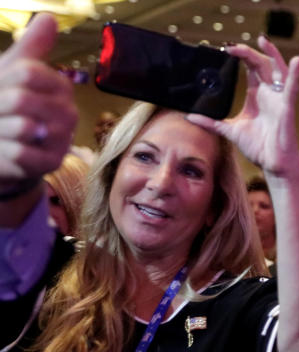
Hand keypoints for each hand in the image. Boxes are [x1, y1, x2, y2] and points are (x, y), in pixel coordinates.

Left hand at [0, 13, 76, 187]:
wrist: (2, 146)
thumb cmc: (5, 106)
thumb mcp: (12, 72)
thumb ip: (32, 47)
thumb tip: (49, 18)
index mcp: (60, 86)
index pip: (27, 72)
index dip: (4, 79)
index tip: (1, 85)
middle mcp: (67, 113)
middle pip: (21, 99)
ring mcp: (61, 140)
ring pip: (22, 127)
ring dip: (0, 130)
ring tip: (2, 132)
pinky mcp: (51, 164)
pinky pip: (21, 153)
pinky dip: (4, 152)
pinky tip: (5, 149)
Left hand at [187, 37, 298, 176]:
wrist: (272, 164)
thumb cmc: (258, 147)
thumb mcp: (230, 131)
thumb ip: (211, 122)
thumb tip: (190, 117)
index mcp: (257, 95)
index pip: (250, 67)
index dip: (240, 55)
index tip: (226, 49)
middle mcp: (269, 93)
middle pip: (262, 64)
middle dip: (248, 52)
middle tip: (232, 46)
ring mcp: (279, 99)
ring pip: (278, 70)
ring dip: (273, 53)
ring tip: (263, 39)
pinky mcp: (287, 108)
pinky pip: (293, 88)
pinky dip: (295, 74)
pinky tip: (297, 61)